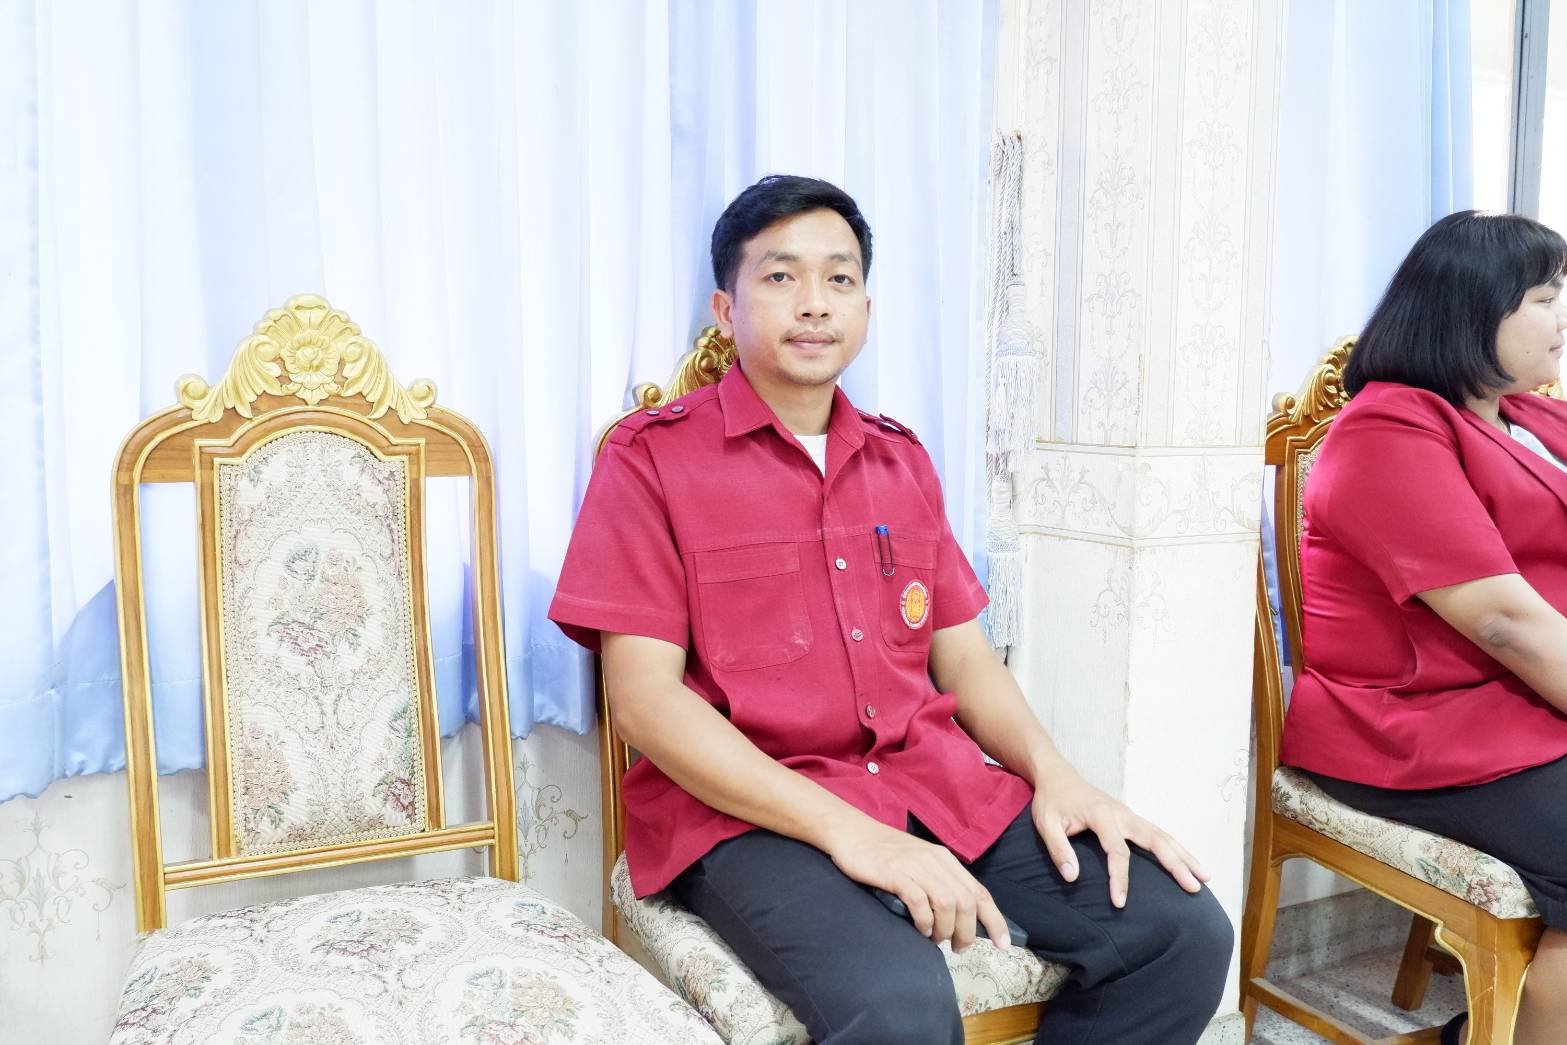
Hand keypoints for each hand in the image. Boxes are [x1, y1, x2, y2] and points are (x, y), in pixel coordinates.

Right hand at [822, 818, 1010, 950]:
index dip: (995, 919)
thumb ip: (938, 884)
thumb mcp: (920, 864)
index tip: (1003, 943)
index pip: (979, 891)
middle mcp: (935, 861)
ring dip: (946, 929)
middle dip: (967, 932)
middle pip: (966, 901)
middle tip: (958, 948)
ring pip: (947, 903)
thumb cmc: (884, 853)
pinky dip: (924, 920)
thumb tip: (956, 918)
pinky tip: (919, 928)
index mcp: (945, 859)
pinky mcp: (895, 873)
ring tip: (935, 940)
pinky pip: (919, 900)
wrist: (852, 833)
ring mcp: (916, 866)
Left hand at [1030, 770, 1207, 907]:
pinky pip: (1158, 834)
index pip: (1117, 851)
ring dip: (1184, 856)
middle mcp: (1122, 814)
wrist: (1057, 775)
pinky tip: (1188, 862)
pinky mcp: (1131, 819)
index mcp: (1101, 815)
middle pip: (1155, 840)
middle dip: (1176, 864)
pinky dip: (1175, 848)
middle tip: (1194, 886)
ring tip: (1205, 877)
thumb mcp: (1044, 823)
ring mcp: (1129, 815)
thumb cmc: (1051, 800)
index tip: (1120, 903)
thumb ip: (1058, 849)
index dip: (1119, 878)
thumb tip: (1073, 878)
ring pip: (1163, 836)